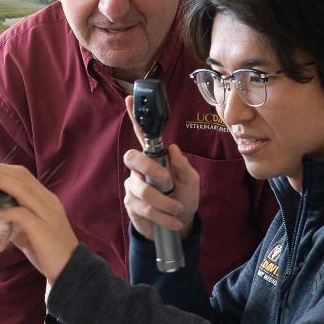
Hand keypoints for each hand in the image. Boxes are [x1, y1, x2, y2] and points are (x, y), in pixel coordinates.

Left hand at [0, 162, 78, 281]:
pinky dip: (5, 210)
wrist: (72, 271)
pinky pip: (22, 214)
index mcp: (45, 199)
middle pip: (19, 176)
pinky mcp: (44, 229)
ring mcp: (47, 214)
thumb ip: (16, 219)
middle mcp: (47, 201)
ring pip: (21, 189)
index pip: (21, 175)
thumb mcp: (30, 230)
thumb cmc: (49, 251)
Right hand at [122, 94, 199, 239]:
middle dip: (149, 167)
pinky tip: (173, 221)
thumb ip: (184, 166)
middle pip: (132, 157)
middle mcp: (140, 169)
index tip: (131, 99)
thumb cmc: (184, 197)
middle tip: (165, 179)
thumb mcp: (192, 181)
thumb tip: (173, 149)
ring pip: (142, 189)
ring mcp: (133, 186)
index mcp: (155, 157)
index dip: (135, 117)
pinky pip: (145, 208)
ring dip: (164, 201)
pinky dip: (163, 216)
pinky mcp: (131, 204)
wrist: (179, 225)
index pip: (142, 134)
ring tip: (177, 209)